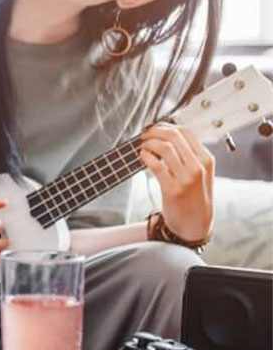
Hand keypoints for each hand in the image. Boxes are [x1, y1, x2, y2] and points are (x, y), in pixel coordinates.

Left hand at [139, 123, 213, 241]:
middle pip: (174, 136)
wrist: (195, 224)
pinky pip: (156, 166)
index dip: (166, 126)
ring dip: (149, 143)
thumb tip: (165, 135)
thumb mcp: (200, 173)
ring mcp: (187, 178)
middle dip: (155, 131)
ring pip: (165, 147)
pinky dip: (146, 157)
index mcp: (206, 159)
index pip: (186, 131)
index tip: (155, 127)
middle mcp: (198, 167)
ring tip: (144, 146)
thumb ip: (188, 155)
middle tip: (145, 135)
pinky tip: (143, 157)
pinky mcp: (173, 189)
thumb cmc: (194, 197)